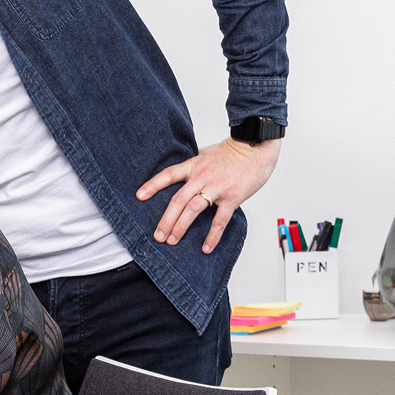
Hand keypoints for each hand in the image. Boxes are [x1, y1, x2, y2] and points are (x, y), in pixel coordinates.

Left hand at [137, 137, 280, 252]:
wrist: (255, 147)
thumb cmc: (233, 150)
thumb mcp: (207, 152)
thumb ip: (196, 162)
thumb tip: (186, 170)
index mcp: (194, 165)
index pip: (168, 175)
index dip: (152, 185)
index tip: (139, 196)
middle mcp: (201, 177)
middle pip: (177, 200)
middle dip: (165, 220)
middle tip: (158, 236)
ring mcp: (217, 187)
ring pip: (192, 210)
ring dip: (180, 227)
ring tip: (172, 241)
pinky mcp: (233, 197)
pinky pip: (220, 220)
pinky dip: (212, 235)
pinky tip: (206, 247)